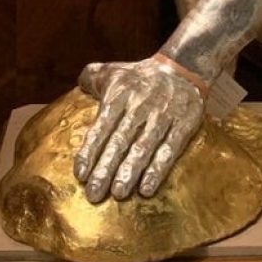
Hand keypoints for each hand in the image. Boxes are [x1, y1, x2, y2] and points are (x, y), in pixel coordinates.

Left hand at [75, 57, 205, 203]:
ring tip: (118, 193)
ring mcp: (163, 115)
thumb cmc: (140, 76)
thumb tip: (77, 86)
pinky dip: (158, 170)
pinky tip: (146, 189)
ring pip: (144, 146)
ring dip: (130, 171)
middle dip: (106, 168)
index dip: (91, 151)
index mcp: (121, 93)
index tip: (81, 175)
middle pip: (120, 140)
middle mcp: (140, 104)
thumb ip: (91, 76)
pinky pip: (170, 149)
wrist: (183, 67)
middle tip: (94, 194)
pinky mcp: (184, 124)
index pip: (102, 125)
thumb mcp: (115, 70)